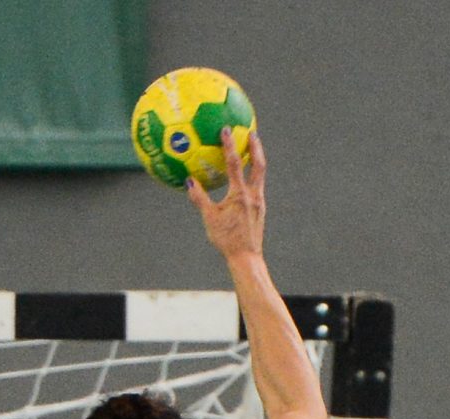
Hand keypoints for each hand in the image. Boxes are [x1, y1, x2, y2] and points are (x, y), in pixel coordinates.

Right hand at [186, 125, 266, 261]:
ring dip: (256, 160)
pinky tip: (247, 176)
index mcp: (239, 194)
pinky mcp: (260, 208)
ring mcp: (259, 201)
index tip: (226, 130)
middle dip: (255, 147)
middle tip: (251, 132)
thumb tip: (189, 182)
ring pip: (260, 174)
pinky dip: (253, 176)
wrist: (246, 257)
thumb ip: (200, 198)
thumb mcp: (210, 219)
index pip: (234, 164)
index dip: (229, 145)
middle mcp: (253, 195)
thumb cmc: (226, 240)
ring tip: (252, 149)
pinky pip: (257, 186)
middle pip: (258, 164)